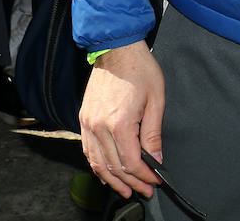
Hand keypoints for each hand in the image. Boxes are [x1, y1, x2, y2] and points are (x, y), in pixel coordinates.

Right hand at [81, 42, 164, 199]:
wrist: (117, 48)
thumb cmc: (140, 69)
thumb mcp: (156, 100)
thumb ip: (153, 134)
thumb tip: (155, 160)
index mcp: (120, 123)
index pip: (131, 162)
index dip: (144, 176)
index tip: (154, 182)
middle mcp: (99, 126)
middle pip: (114, 166)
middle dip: (131, 182)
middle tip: (144, 190)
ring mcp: (88, 123)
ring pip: (98, 163)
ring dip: (112, 179)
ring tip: (126, 189)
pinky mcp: (83, 119)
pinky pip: (88, 151)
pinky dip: (97, 166)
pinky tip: (106, 173)